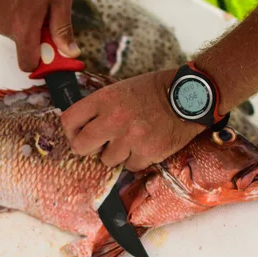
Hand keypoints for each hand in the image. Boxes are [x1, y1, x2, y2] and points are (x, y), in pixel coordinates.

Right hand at [0, 0, 79, 70]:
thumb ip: (63, 29)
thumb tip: (70, 52)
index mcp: (23, 28)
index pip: (27, 64)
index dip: (41, 64)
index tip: (53, 57)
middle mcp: (5, 26)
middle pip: (23, 45)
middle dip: (37, 37)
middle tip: (48, 16)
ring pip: (14, 29)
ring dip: (26, 21)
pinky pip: (6, 15)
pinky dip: (16, 9)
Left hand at [61, 69, 203, 170]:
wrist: (189, 96)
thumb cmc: (154, 91)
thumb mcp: (121, 89)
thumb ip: (100, 108)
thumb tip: (82, 127)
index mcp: (104, 100)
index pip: (69, 121)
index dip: (71, 131)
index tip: (77, 134)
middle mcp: (113, 119)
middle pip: (81, 146)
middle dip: (88, 148)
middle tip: (99, 144)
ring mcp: (130, 138)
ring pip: (107, 160)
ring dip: (117, 154)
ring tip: (131, 140)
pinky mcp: (147, 153)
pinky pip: (131, 166)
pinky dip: (137, 160)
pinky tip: (146, 145)